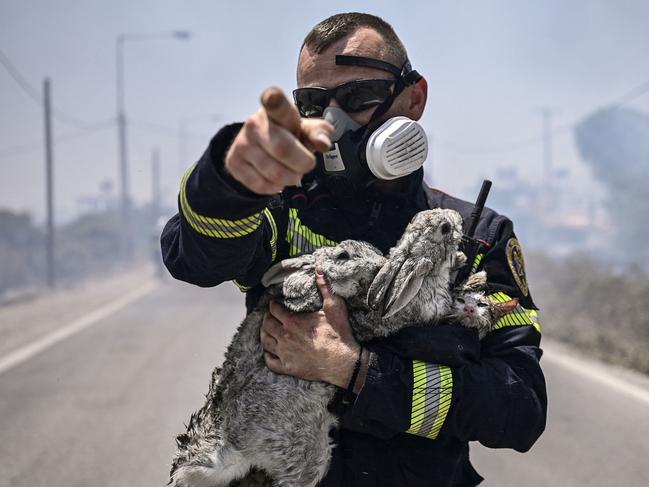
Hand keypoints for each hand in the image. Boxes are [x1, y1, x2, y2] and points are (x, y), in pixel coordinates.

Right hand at [225, 87, 333, 194]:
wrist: (259, 145)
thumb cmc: (289, 134)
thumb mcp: (306, 129)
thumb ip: (319, 133)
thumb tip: (323, 143)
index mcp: (275, 109)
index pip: (275, 103)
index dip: (273, 100)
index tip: (271, 97)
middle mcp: (254, 123)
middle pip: (283, 150)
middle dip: (302, 164)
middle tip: (306, 164)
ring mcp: (241, 143)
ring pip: (274, 173)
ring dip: (290, 178)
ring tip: (291, 171)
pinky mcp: (233, 163)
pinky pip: (261, 186)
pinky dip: (275, 187)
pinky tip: (276, 179)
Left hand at [261, 268, 366, 388]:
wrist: (344, 362)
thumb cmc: (339, 334)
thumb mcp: (334, 307)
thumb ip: (324, 287)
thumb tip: (319, 269)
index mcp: (293, 322)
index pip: (274, 310)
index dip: (273, 305)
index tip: (274, 304)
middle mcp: (285, 337)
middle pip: (267, 325)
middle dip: (267, 318)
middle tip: (270, 316)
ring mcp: (285, 353)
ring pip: (265, 342)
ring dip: (264, 335)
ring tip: (267, 331)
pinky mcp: (288, 368)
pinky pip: (270, 362)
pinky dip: (267, 356)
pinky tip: (269, 352)